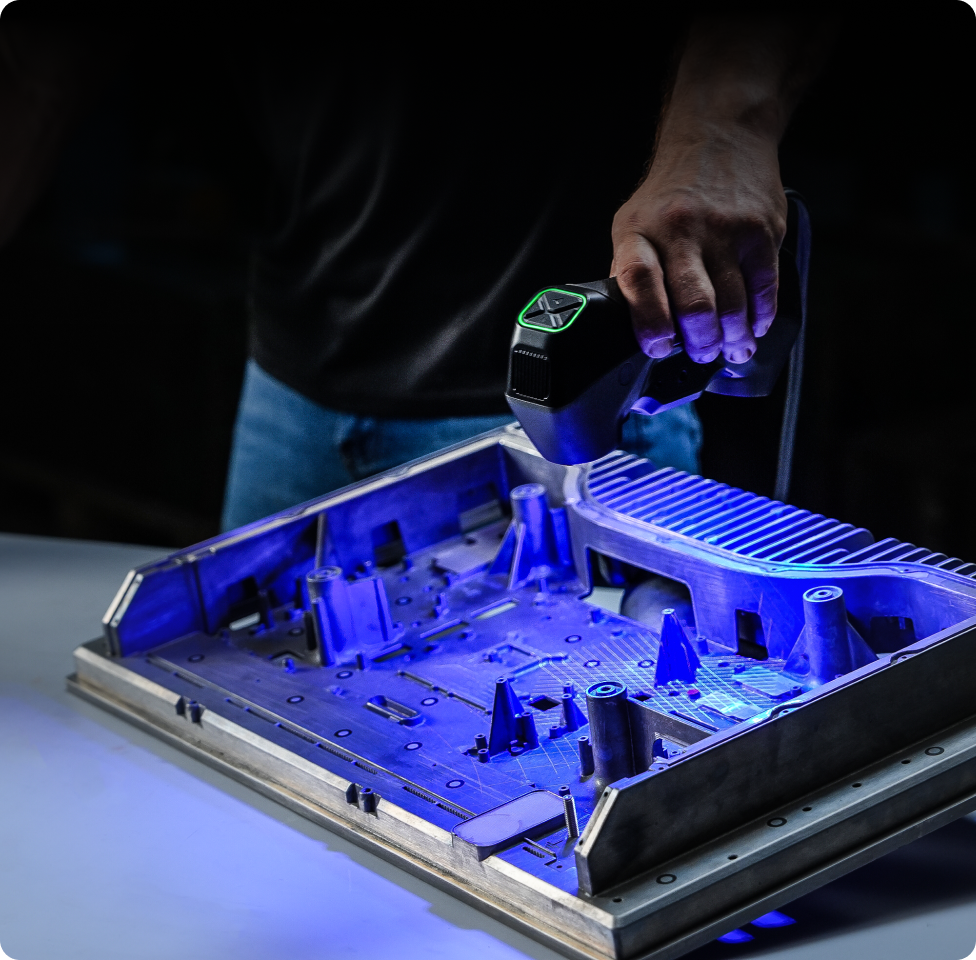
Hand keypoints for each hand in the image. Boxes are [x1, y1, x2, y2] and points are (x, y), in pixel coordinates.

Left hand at [611, 126, 786, 363]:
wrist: (718, 137)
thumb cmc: (671, 193)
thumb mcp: (632, 224)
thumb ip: (631, 273)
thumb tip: (634, 327)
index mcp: (639, 232)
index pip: (638, 280)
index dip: (650, 322)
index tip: (659, 346)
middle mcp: (681, 229)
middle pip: (694, 304)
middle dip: (700, 343)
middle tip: (701, 353)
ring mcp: (724, 230)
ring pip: (733, 305)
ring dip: (733, 338)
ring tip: (730, 349)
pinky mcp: (761, 231)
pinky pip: (764, 289)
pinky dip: (760, 318)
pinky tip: (753, 327)